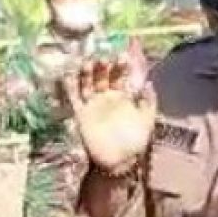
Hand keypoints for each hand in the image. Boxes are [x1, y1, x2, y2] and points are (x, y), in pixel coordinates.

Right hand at [63, 55, 156, 173]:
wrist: (119, 161)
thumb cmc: (135, 142)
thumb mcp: (147, 120)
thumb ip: (149, 101)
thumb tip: (149, 82)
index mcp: (122, 97)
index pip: (120, 76)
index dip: (120, 66)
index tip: (121, 54)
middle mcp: (106, 98)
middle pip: (102, 77)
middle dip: (103, 66)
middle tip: (103, 55)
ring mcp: (93, 105)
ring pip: (88, 84)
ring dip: (87, 73)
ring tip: (89, 61)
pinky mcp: (81, 114)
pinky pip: (74, 98)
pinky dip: (70, 86)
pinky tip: (68, 74)